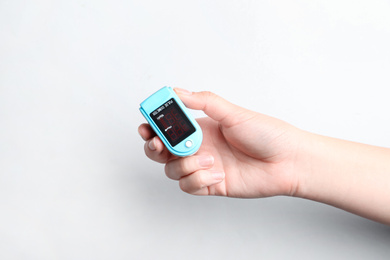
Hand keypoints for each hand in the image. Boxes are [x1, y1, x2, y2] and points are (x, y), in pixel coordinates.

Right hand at [138, 89, 305, 197]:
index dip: (153, 126)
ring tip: (210, 159)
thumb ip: (204, 102)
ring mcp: (203, 167)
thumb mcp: (233, 113)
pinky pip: (188, 186)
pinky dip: (198, 180)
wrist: (287, 161)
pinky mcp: (210, 185)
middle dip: (155, 148)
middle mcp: (199, 147)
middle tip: (160, 144)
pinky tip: (218, 173)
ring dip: (186, 165)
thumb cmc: (266, 134)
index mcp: (201, 128)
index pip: (168, 127)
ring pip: (172, 170)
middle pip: (162, 151)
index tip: (147, 125)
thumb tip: (178, 91)